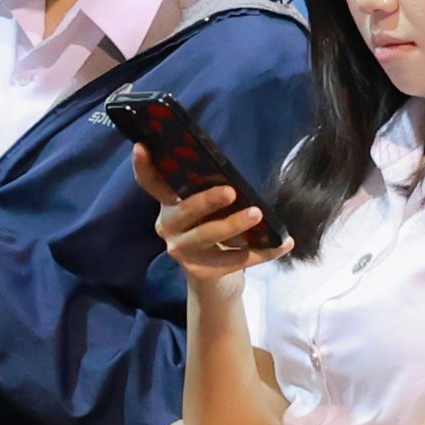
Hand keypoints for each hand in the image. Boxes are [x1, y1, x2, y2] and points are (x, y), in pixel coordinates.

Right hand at [133, 147, 291, 298]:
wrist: (215, 279)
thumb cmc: (213, 229)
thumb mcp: (208, 209)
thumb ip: (209, 192)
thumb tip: (235, 175)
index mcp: (169, 205)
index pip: (151, 183)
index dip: (144, 166)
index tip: (141, 145)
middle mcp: (168, 227)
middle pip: (184, 212)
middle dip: (206, 201)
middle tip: (231, 191)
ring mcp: (182, 252)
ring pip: (207, 237)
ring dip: (233, 225)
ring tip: (257, 214)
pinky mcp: (201, 272)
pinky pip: (234, 260)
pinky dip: (262, 252)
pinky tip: (283, 244)